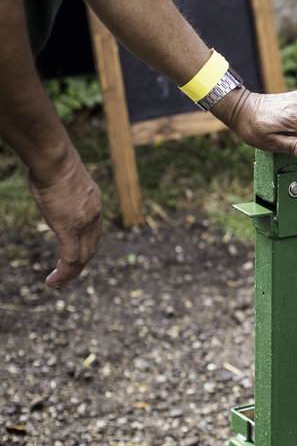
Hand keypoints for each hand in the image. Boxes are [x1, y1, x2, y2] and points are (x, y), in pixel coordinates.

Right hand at [28, 145, 102, 288]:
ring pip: (82, 257)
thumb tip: (55, 189)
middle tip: (68, 280)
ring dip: (71, 274)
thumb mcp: (66, 180)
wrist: (55, 160)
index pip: (94, 232)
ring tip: (59, 285)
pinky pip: (69, 258)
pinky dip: (63, 273)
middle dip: (80, 266)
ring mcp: (83, 223)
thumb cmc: (54, 163)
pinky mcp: (69, 228)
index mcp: (94, 203)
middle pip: (91, 248)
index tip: (75, 259)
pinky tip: (53, 281)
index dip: (85, 248)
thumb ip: (66, 192)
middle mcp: (94, 215)